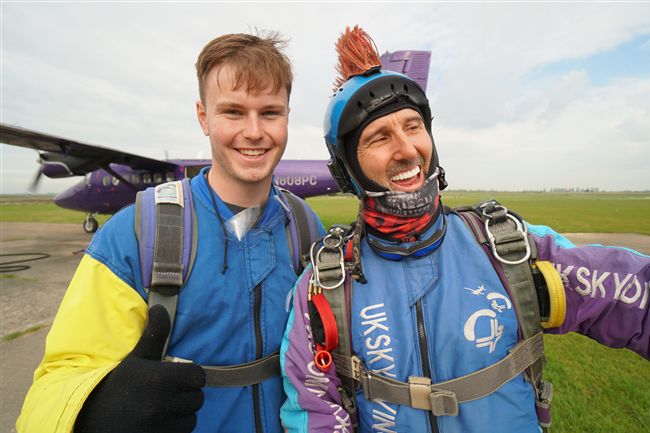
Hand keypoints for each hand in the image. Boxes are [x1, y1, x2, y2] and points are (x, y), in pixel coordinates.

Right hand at [75, 305, 205, 432]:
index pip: (198, 376)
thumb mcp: (136, 359)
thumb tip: (161, 306)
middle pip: (197, 398)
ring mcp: (162, 426)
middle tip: (166, 393)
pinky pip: (184, 432)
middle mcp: (162, 404)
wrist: (91, 419)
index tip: (176, 377)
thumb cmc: (118, 385)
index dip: (190, 375)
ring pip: (192, 417)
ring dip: (181, 413)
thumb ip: (155, 334)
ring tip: (160, 408)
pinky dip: (175, 428)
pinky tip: (157, 422)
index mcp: (159, 379)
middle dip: (185, 394)